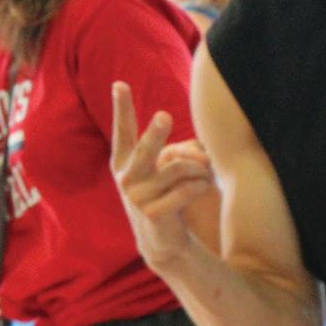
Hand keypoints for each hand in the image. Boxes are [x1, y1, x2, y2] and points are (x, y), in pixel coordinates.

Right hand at [110, 82, 213, 269]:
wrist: (162, 242)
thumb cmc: (163, 196)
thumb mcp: (154, 171)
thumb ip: (157, 148)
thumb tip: (165, 117)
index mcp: (124, 163)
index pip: (123, 132)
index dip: (121, 108)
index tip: (120, 84)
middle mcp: (126, 178)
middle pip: (146, 149)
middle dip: (155, 134)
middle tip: (165, 116)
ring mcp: (137, 198)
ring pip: (177, 168)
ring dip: (198, 168)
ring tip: (205, 171)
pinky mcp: (153, 214)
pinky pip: (186, 189)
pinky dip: (200, 185)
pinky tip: (203, 187)